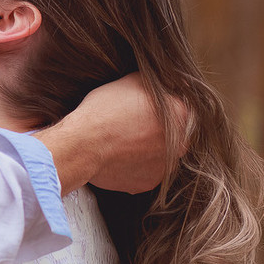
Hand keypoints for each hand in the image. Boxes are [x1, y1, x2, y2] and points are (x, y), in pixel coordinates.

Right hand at [39, 73, 187, 193]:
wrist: (82, 145)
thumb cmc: (103, 111)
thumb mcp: (130, 81)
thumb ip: (157, 82)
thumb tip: (169, 83)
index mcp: (180, 114)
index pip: (181, 107)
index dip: (161, 106)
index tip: (145, 107)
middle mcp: (181, 143)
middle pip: (173, 133)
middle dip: (156, 129)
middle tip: (131, 124)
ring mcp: (165, 166)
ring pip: (160, 154)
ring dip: (146, 148)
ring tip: (122, 141)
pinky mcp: (149, 182)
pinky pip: (145, 171)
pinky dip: (134, 165)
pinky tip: (118, 156)